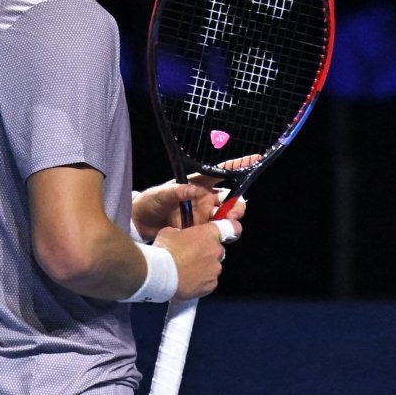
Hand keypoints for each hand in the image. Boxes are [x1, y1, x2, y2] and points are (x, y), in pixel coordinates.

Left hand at [130, 155, 256, 237]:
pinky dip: (222, 233)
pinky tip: (218, 236)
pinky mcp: (200, 231)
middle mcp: (205, 199)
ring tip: (227, 225)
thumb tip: (193, 190)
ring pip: (227, 217)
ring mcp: (204, 215)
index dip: (238, 165)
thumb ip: (176, 191)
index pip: (221, 172)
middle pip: (231, 199)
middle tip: (231, 213)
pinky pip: (217, 232)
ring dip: (232, 220)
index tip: (255, 158)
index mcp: (197, 183)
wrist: (139, 224)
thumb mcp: (160, 194)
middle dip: (237, 205)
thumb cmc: (150, 202)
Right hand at [153, 221, 239, 299]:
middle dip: (208, 252)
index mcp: (209, 234)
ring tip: (186, 271)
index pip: (232, 227)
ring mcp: (215, 269)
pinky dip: (201, 282)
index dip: (231, 229)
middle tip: (191, 256)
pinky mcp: (211, 285)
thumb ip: (181, 233)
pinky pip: (209, 282)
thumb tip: (180, 236)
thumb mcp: (170, 232)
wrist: (161, 274)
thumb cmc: (165, 249)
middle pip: (218, 250)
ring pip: (213, 267)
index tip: (228, 232)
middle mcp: (216, 250)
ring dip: (203, 268)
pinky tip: (188, 282)